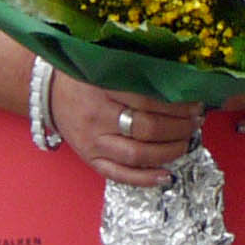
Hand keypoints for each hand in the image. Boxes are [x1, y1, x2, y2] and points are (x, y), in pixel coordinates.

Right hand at [56, 73, 200, 188]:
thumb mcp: (107, 65)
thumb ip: (138, 72)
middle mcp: (97, 117)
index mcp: (102, 88)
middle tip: (195, 123)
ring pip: (137, 155)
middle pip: (146, 129)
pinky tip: (167, 176)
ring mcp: (93, 142)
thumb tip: (180, 81)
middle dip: (178, 129)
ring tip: (186, 143)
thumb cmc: (85, 76)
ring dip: (169, 152)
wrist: (49, 92)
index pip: (147, 100)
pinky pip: (119, 175)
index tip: (195, 104)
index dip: (177, 105)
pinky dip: (145, 179)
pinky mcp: (90, 159)